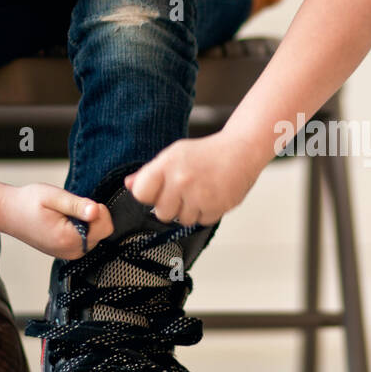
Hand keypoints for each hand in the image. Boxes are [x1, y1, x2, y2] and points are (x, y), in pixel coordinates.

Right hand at [0, 183, 113, 259]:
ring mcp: (69, 254)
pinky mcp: (67, 252)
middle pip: (102, 232)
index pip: (105, 227)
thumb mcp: (54, 196)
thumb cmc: (28, 202)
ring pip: (95, 235)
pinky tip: (62, 222)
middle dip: (91, 217)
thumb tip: (97, 211)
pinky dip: (79, 228)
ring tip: (63, 215)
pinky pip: (85, 239)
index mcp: (69, 239)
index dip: (98, 211)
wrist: (8, 213)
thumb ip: (77, 205)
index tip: (81, 203)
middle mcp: (71, 251)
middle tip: (68, 208)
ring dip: (85, 222)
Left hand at [125, 132, 264, 225]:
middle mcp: (181, 179)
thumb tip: (129, 184)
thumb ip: (150, 172)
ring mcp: (199, 194)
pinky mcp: (216, 206)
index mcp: (167, 164)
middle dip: (172, 206)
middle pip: (162, 213)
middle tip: (185, 192)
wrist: (241, 150)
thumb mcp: (174, 155)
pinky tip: (212, 196)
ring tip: (200, 193)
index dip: (149, 195)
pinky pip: (202, 221)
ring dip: (190, 211)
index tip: (159, 190)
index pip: (141, 194)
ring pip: (183, 220)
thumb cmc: (206, 153)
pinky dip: (206, 212)